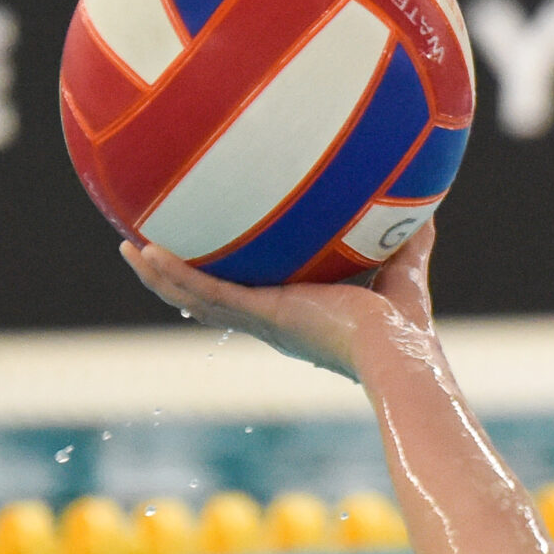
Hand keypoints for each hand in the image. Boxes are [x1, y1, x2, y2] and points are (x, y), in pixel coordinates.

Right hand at [119, 222, 439, 381]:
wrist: (399, 351)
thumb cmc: (408, 327)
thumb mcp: (403, 266)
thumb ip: (407, 237)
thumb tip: (426, 201)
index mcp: (295, 315)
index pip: (250, 296)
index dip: (223, 279)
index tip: (205, 259)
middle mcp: (272, 321)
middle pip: (208, 299)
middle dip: (175, 278)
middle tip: (145, 252)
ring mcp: (263, 321)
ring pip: (194, 300)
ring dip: (159, 276)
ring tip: (127, 249)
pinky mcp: (262, 316)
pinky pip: (207, 294)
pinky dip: (175, 274)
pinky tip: (147, 252)